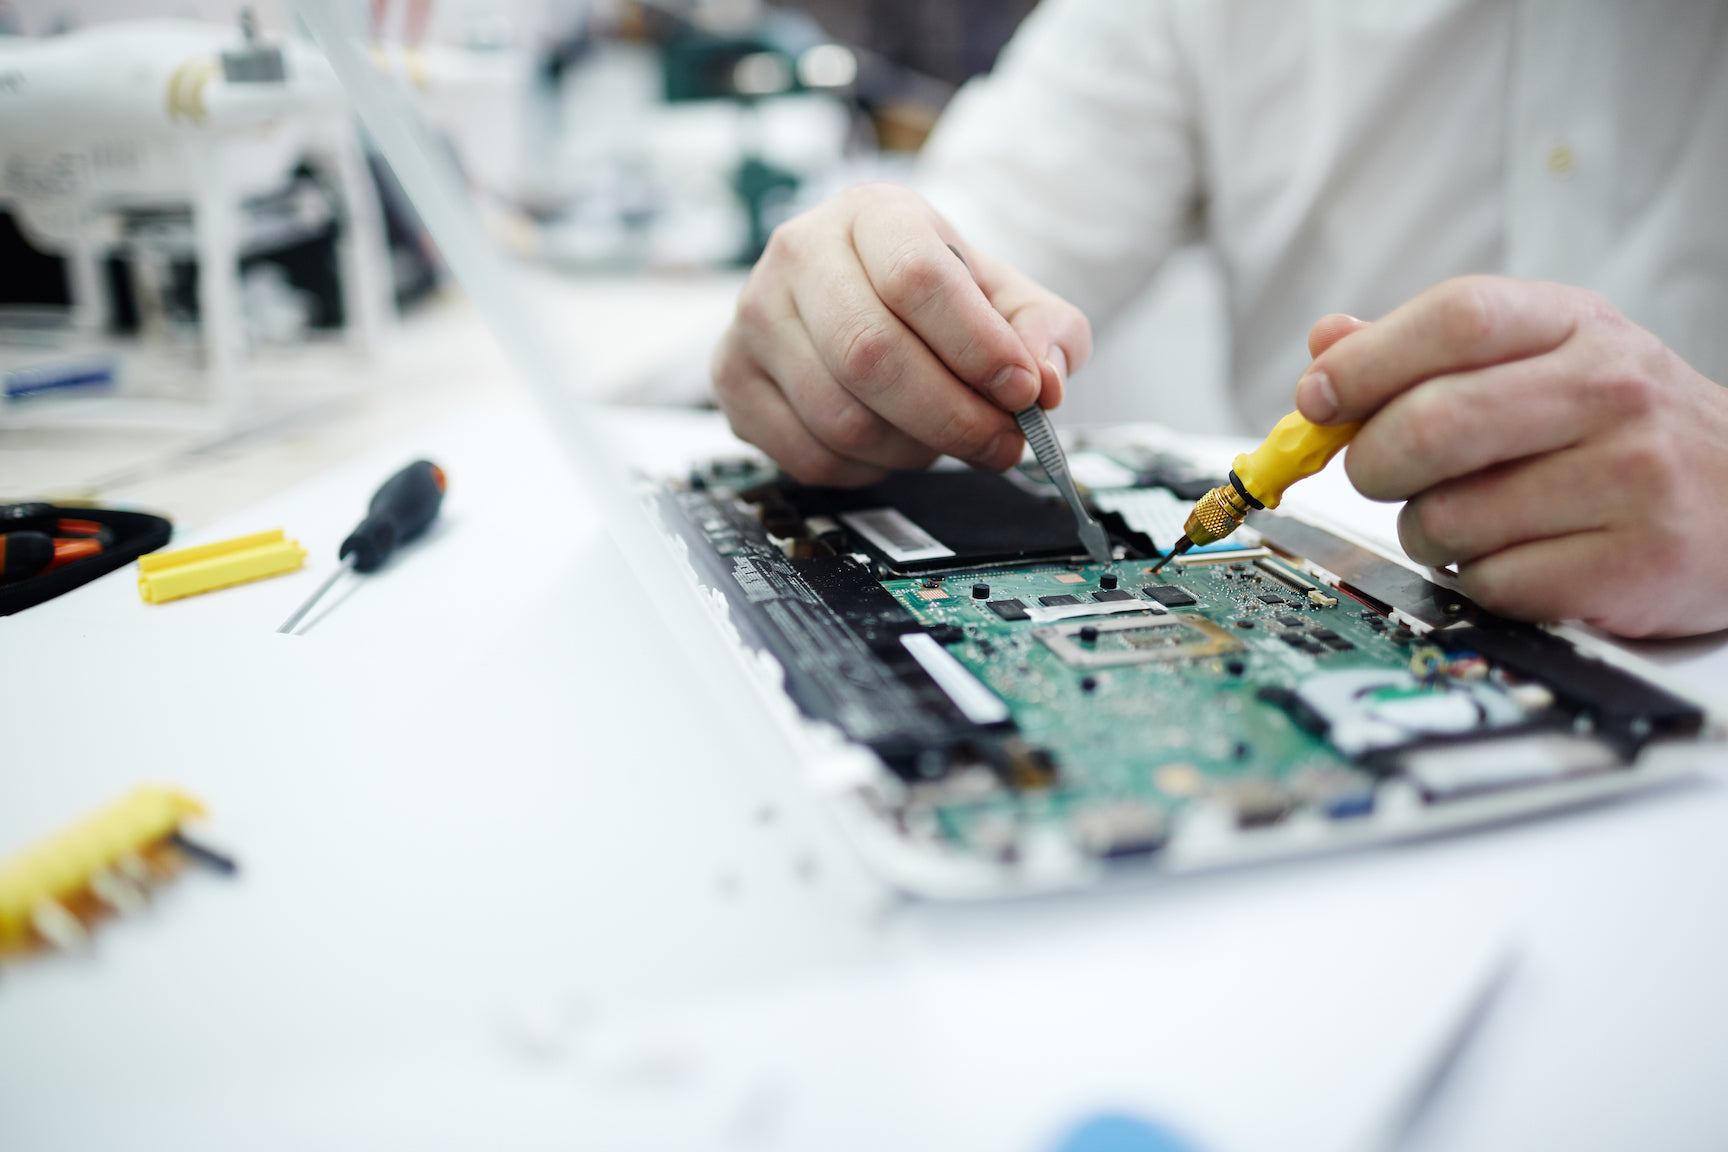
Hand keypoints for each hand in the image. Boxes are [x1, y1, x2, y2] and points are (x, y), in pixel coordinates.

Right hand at [711, 183, 1092, 486]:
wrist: (865, 294)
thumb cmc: (939, 298)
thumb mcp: (1008, 297)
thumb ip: (1048, 331)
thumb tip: (1047, 381)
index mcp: (873, 213)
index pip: (917, 279)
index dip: (977, 348)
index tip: (1023, 391)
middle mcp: (798, 253)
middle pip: (871, 356)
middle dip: (952, 418)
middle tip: (1001, 443)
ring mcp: (754, 316)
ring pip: (840, 417)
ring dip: (913, 449)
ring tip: (943, 437)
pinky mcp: (732, 377)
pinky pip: (808, 455)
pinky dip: (866, 470)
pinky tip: (890, 444)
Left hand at [1295, 276, 1727, 637]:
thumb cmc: (1617, 426)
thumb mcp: (1540, 357)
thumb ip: (1428, 351)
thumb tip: (1327, 345)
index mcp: (1575, 324)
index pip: (1457, 319)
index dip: (1366, 363)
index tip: (1316, 400)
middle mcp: (1611, 391)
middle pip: (1433, 425)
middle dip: (1374, 465)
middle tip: (1380, 476)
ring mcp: (1631, 477)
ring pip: (1450, 518)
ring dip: (1428, 533)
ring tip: (1472, 519)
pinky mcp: (1635, 563)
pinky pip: (1492, 584)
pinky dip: (1479, 582)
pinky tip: (1521, 558)